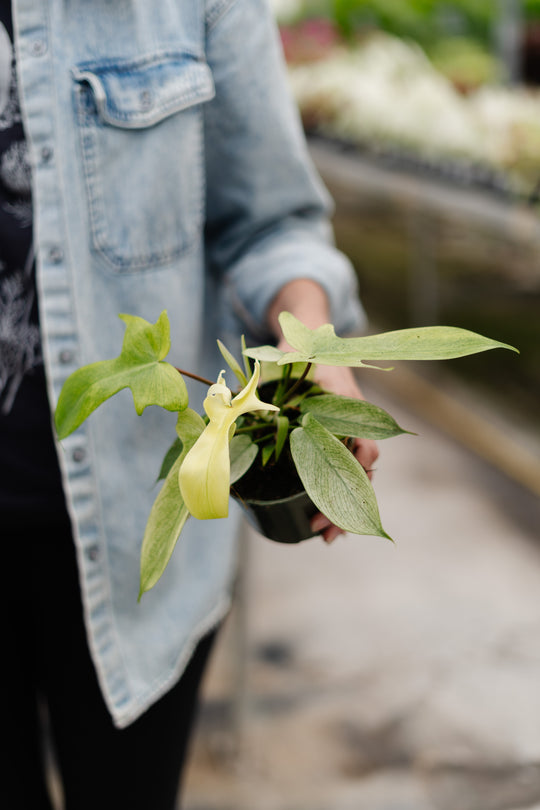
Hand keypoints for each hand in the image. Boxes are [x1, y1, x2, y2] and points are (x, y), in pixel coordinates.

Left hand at [269, 279, 378, 543]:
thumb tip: (222, 405)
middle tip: (326, 533)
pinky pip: (339, 472)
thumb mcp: (283, 360)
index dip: (357, 473)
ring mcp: (344, 433)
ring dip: (342, 508)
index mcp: (345, 405)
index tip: (340, 494)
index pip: (364, 445)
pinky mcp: (332, 440)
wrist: (307, 335)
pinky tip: (319, 517)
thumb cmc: (295, 348)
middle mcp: (351, 422)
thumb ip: (260, 381)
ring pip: (353, 478)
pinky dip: (333, 496)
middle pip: (361, 472)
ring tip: (326, 537)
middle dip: (345, 506)